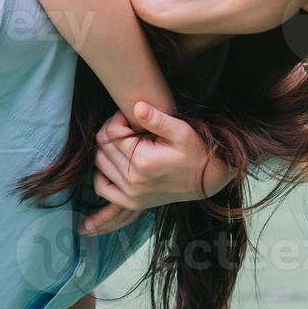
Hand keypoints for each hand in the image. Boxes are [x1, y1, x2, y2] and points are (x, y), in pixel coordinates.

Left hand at [82, 102, 232, 234]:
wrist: (207, 179)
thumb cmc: (195, 151)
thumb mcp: (181, 131)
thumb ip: (157, 119)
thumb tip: (137, 106)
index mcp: (143, 162)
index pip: (111, 133)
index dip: (117, 119)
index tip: (130, 116)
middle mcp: (133, 181)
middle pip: (102, 147)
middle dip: (112, 132)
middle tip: (129, 127)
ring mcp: (130, 195)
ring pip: (100, 164)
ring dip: (107, 150)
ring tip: (125, 142)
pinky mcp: (131, 202)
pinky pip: (102, 188)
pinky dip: (102, 174)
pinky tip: (116, 162)